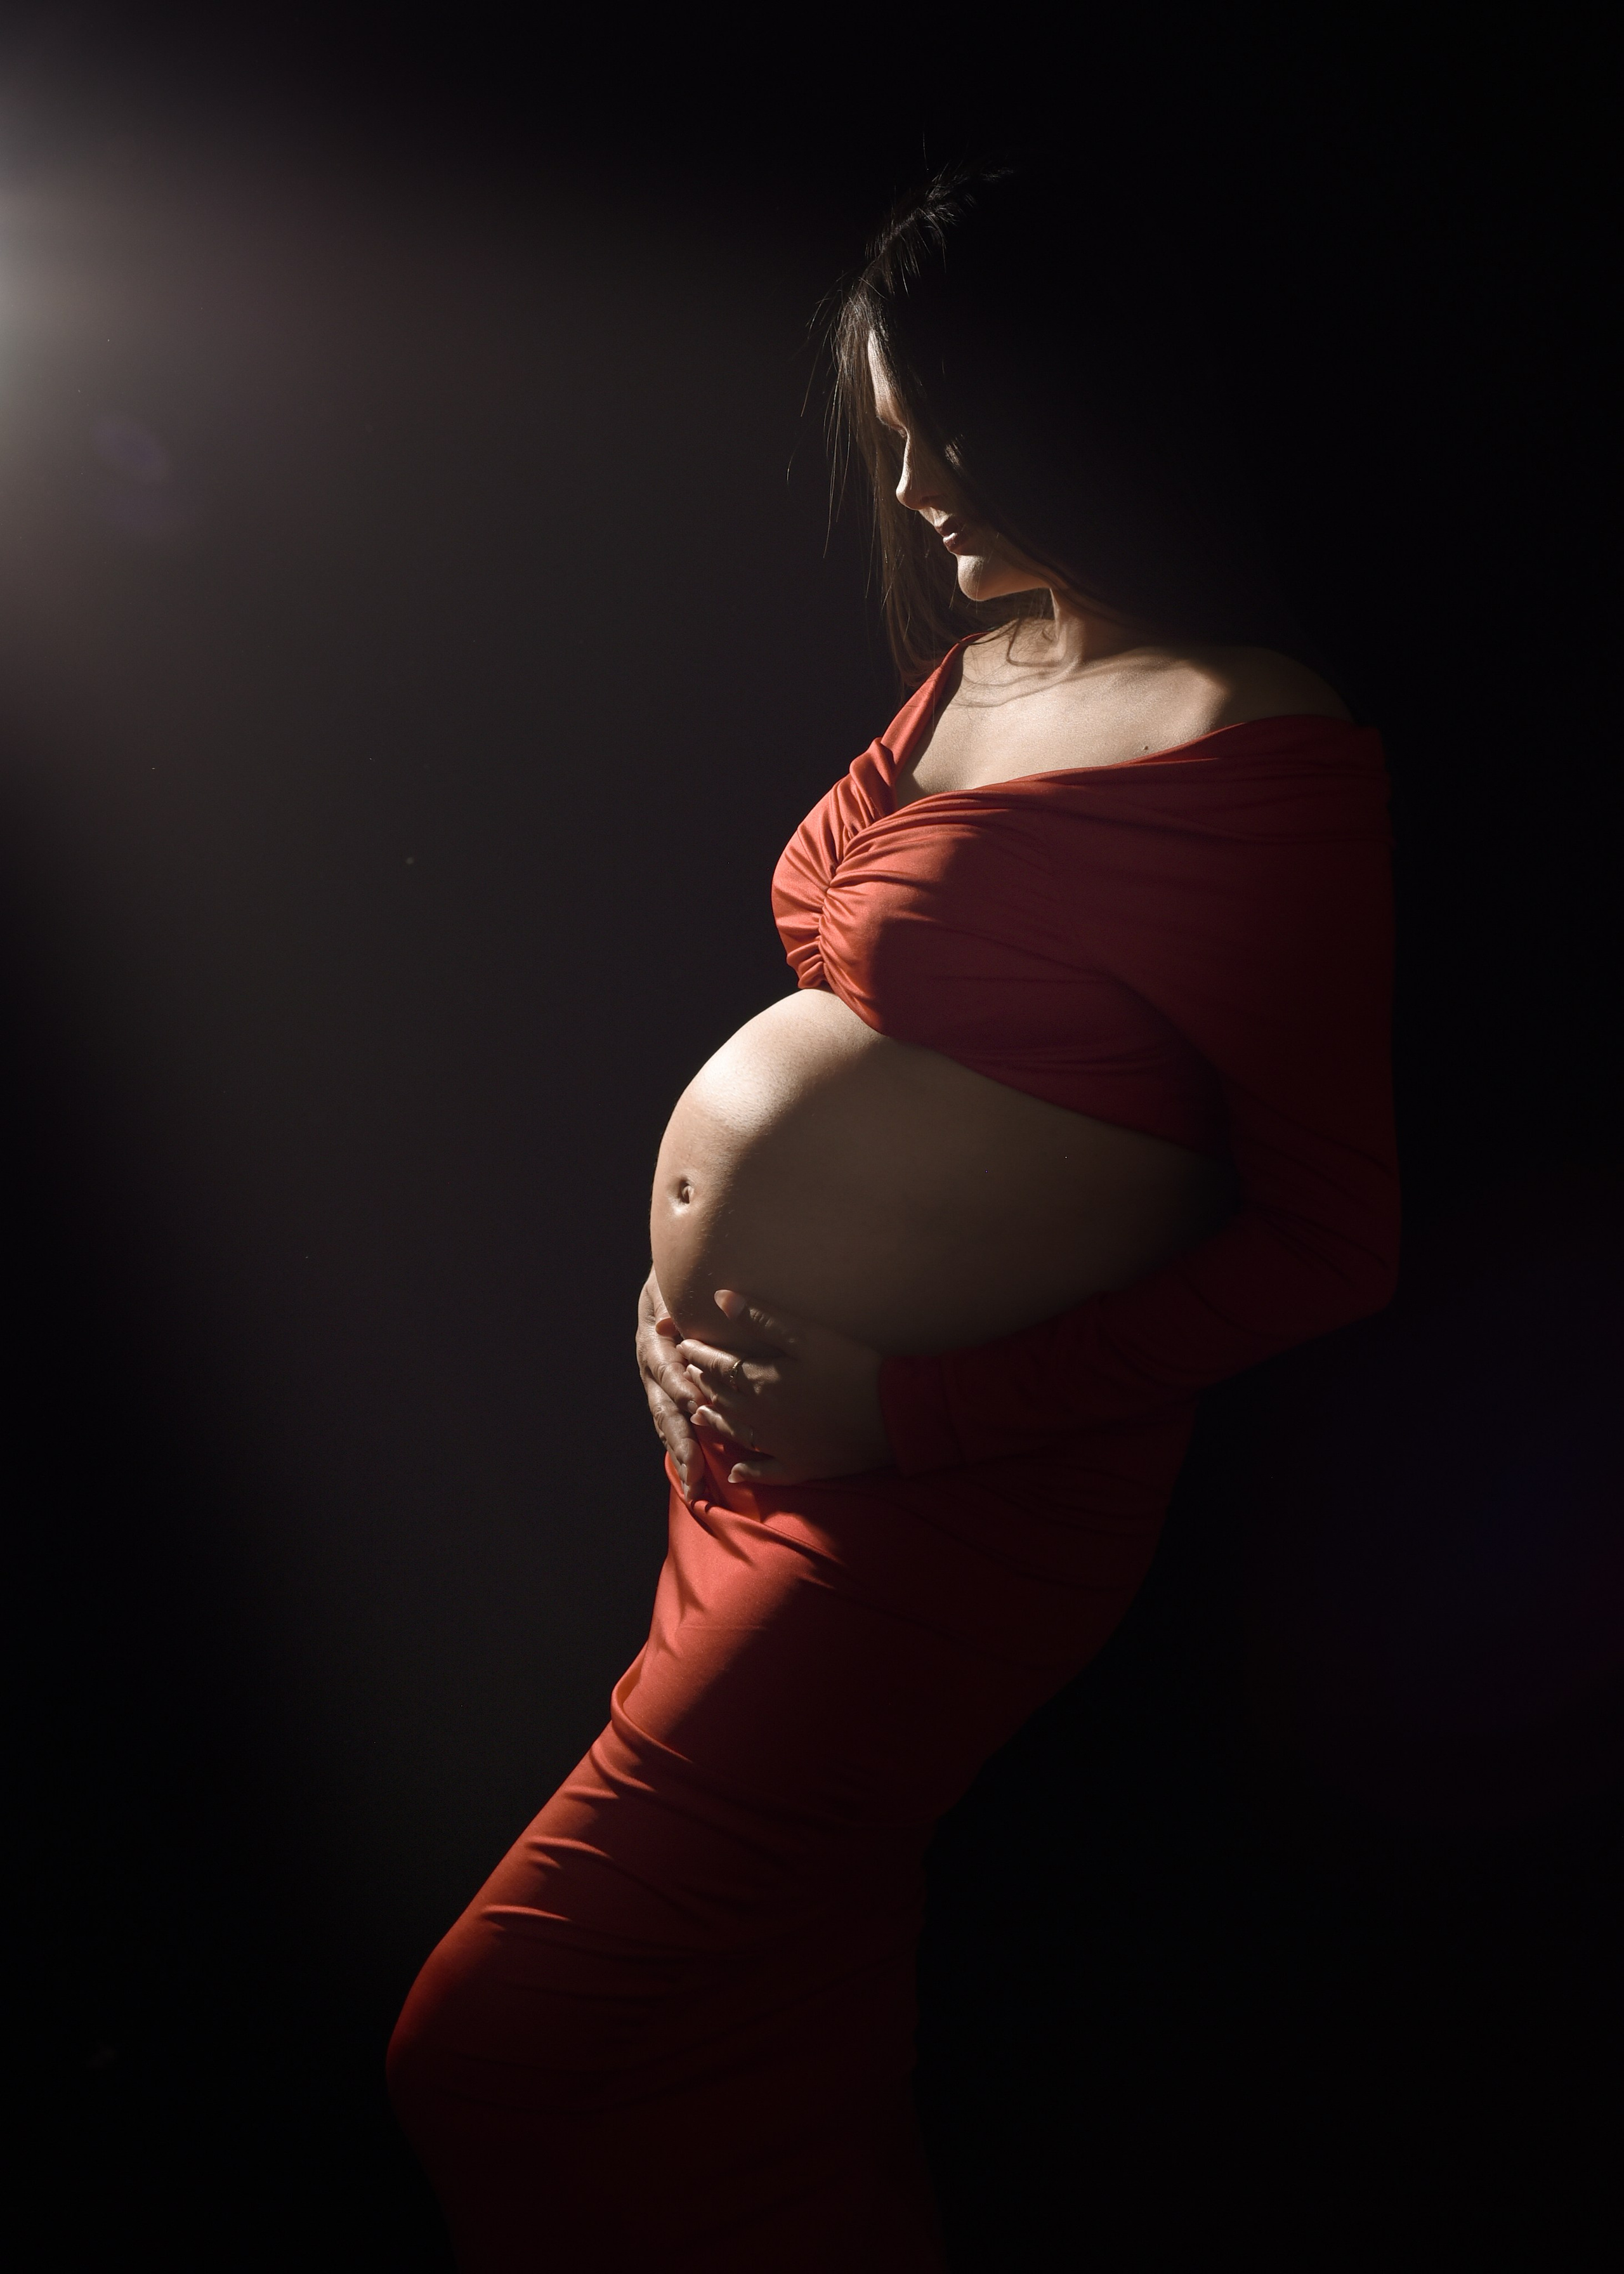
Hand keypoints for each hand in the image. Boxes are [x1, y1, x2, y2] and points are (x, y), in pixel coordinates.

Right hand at [635, 1267, 702, 1499]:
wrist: (668, 1285)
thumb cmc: (673, 1282)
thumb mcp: (666, 1284)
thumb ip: (667, 1302)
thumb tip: (666, 1322)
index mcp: (652, 1343)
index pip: (665, 1368)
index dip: (678, 1386)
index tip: (694, 1404)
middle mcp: (652, 1370)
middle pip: (664, 1409)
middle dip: (680, 1440)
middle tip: (694, 1469)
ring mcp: (658, 1386)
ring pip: (667, 1424)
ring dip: (681, 1455)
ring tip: (693, 1486)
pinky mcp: (669, 1395)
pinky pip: (674, 1425)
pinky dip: (683, 1450)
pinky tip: (692, 1476)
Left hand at [676, 1290, 890, 1486]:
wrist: (892, 1416)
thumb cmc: (852, 1368)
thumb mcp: (807, 1335)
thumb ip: (762, 1318)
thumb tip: (720, 1299)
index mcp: (762, 1382)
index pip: (720, 1365)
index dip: (699, 1354)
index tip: (684, 1344)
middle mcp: (762, 1417)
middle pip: (723, 1398)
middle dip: (702, 1383)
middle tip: (688, 1374)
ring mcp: (780, 1445)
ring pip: (735, 1433)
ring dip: (715, 1420)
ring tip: (698, 1412)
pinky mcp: (801, 1465)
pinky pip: (766, 1471)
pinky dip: (748, 1471)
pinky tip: (737, 1472)